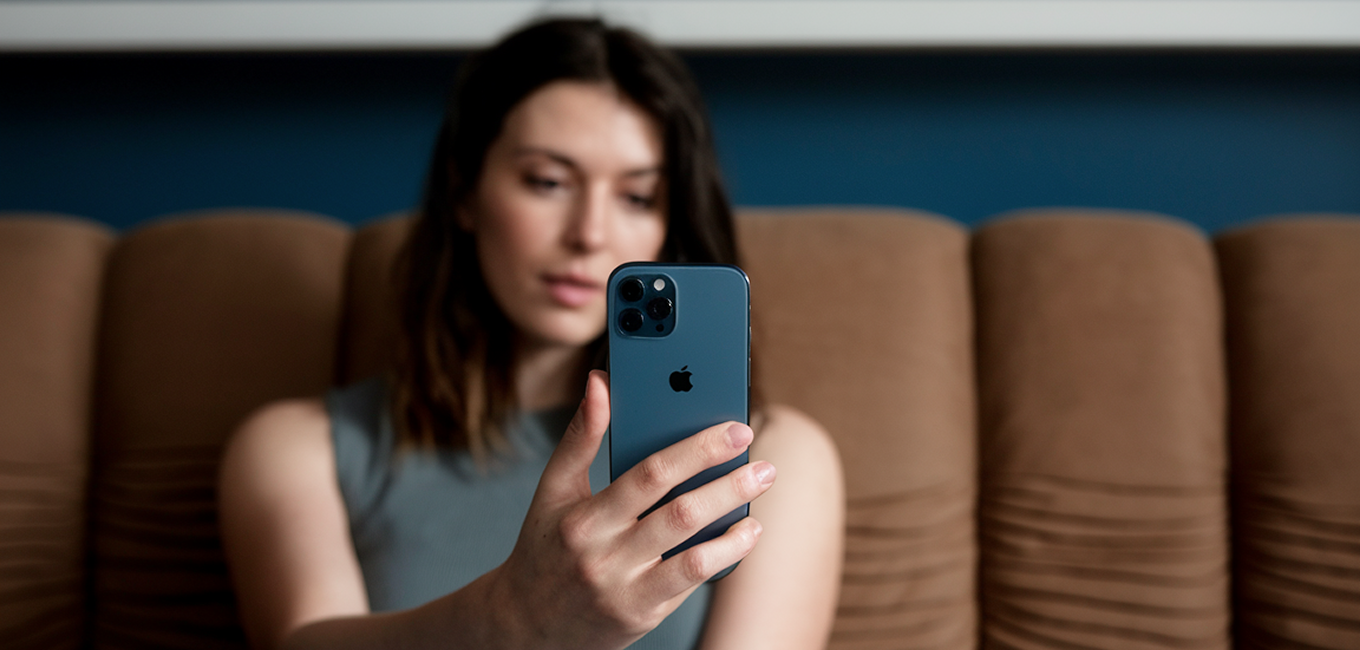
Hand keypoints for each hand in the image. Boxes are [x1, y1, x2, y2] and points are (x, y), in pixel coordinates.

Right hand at [487, 370, 774, 649]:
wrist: (527, 624)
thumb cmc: (546, 546)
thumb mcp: (553, 491)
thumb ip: (580, 437)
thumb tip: (600, 382)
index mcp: (583, 518)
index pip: (649, 476)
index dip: (697, 450)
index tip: (736, 430)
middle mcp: (604, 556)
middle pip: (680, 515)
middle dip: (729, 486)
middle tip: (764, 467)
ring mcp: (625, 591)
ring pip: (694, 558)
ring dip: (735, 529)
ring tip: (757, 506)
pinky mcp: (641, 616)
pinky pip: (690, 584)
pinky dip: (723, 557)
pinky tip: (742, 535)